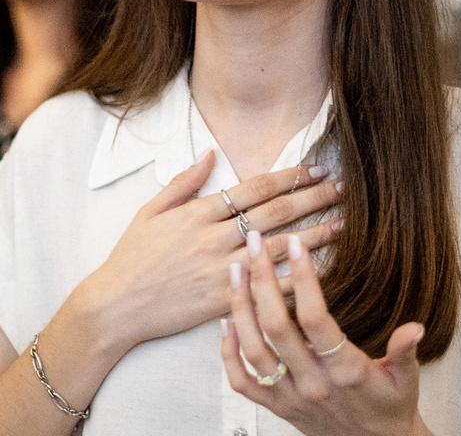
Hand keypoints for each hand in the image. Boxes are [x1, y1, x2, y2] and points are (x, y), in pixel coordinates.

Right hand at [82, 151, 342, 350]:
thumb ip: (183, 182)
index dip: (288, 176)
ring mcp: (222, 270)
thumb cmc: (131, 258)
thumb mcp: (150, 211)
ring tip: (345, 223)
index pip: (254, 188)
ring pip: (279, 248)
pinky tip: (321, 270)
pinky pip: (268, 288)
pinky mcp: (225, 300)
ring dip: (316, 234)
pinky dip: (296, 278)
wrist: (116, 306)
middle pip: (275, 213)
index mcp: (198, 213)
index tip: (314, 169)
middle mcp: (214, 238)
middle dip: (312, 198)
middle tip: (341, 188)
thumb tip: (210, 153)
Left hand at [221, 231, 429, 435]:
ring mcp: (291, 397)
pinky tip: (226, 322)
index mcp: (347, 371)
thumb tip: (415, 327)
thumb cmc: (389, 406)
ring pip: (254, 349)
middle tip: (255, 243)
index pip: (316, 319)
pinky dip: (229, 353)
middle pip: (276, 326)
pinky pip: (242, 382)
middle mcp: (313, 384)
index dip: (304, 280)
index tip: (295, 246)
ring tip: (235, 271)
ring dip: (240, 307)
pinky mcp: (277, 408)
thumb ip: (405, 352)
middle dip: (262, 280)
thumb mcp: (407, 379)